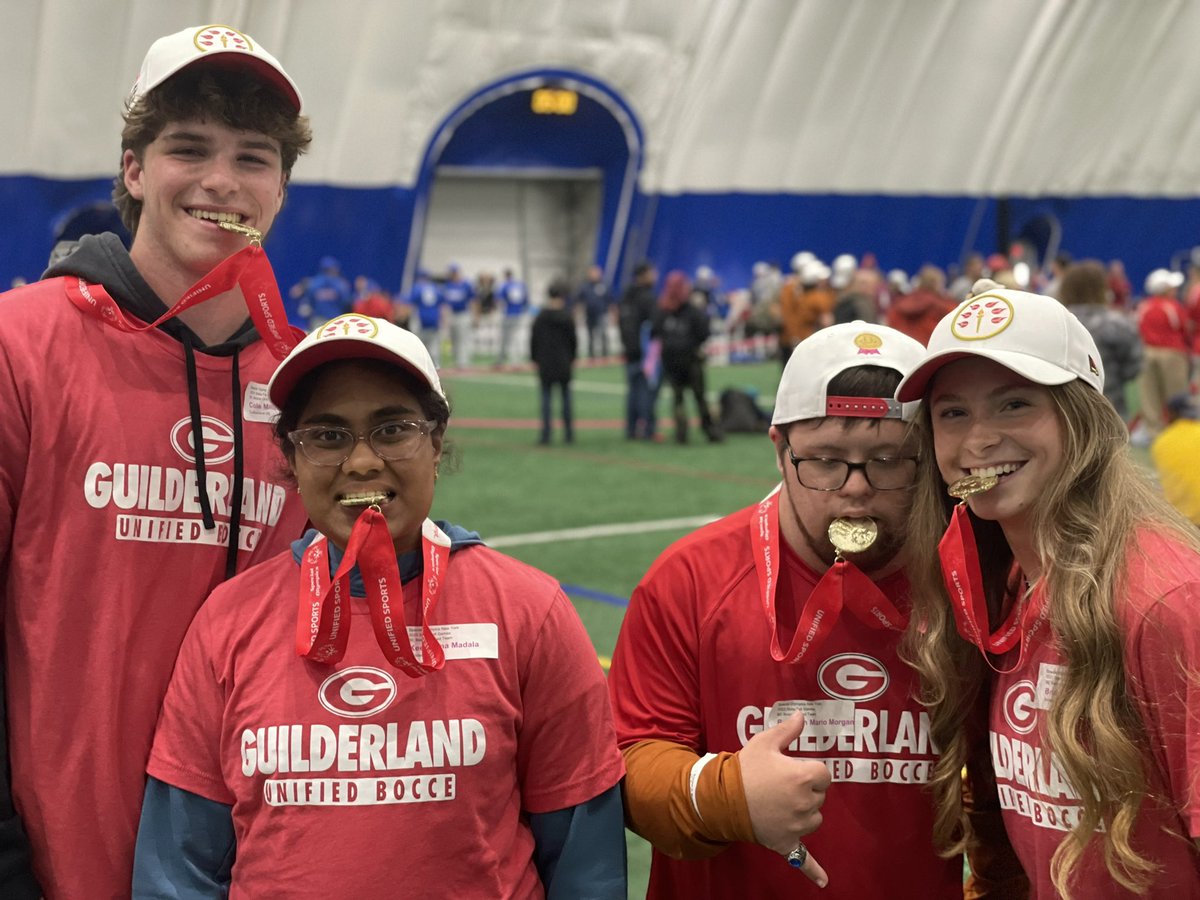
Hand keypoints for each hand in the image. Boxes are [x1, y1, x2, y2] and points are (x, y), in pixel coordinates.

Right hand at [738, 710, 830, 885]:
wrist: (721, 798)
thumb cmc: (745, 768)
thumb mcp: (764, 742)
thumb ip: (787, 730)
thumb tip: (801, 715)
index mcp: (804, 777)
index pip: (824, 773)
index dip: (809, 769)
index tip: (793, 768)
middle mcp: (805, 803)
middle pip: (819, 796)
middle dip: (805, 789)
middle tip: (781, 784)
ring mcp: (797, 826)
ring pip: (814, 819)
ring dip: (803, 812)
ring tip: (780, 803)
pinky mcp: (786, 842)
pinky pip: (803, 859)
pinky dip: (814, 871)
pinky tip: (824, 883)